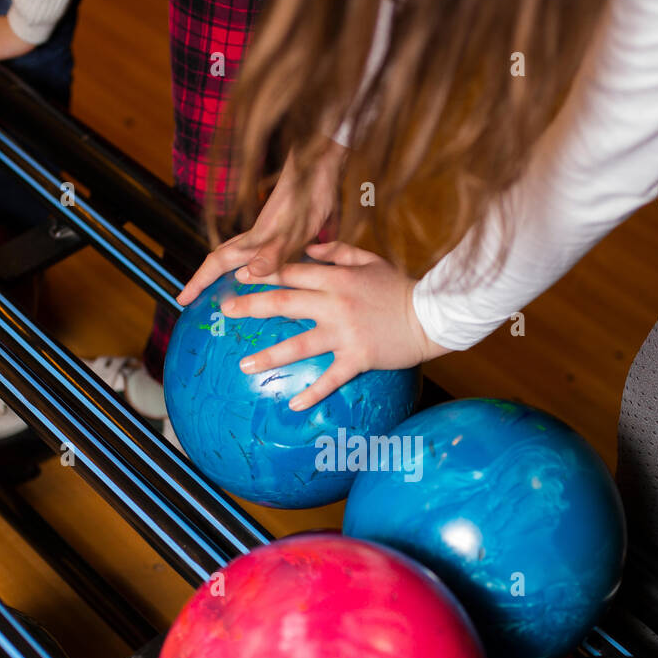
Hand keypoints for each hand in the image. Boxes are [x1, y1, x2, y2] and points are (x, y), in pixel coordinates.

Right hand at [176, 143, 346, 307]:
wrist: (319, 171)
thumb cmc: (306, 199)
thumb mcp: (292, 230)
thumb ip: (272, 253)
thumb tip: (247, 275)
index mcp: (253, 241)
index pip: (217, 263)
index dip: (199, 281)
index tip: (182, 299)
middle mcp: (255, 239)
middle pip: (222, 261)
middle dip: (206, 281)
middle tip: (195, 302)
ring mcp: (267, 236)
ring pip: (239, 259)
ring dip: (227, 277)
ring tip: (224, 297)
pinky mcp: (283, 235)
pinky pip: (260, 258)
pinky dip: (253, 272)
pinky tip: (264, 281)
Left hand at [222, 242, 451, 410]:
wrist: (431, 316)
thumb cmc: (399, 287)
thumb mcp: (370, 260)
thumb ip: (337, 253)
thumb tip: (309, 251)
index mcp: (336, 278)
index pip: (291, 272)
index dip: (262, 272)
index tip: (238, 275)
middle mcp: (335, 305)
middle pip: (284, 304)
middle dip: (251, 306)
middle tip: (226, 311)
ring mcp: (345, 334)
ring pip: (299, 345)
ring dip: (269, 356)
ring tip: (244, 365)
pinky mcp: (358, 358)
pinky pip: (330, 379)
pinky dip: (312, 393)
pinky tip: (292, 405)